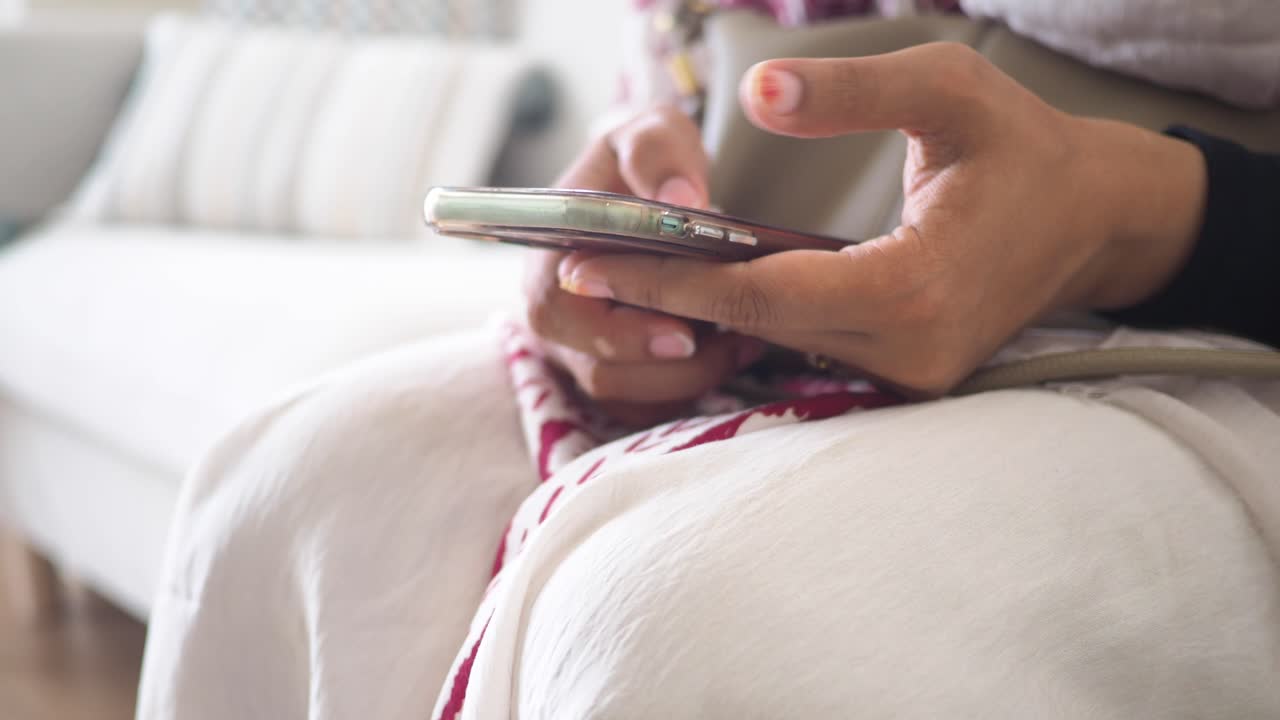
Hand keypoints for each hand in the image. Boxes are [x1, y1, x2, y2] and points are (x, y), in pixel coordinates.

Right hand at [525, 106, 764, 425]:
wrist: (651, 186)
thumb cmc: (644, 159)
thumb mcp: (650, 132)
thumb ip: (658, 153)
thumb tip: (680, 201)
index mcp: (548, 258)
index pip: (557, 316)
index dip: (616, 334)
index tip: (682, 333)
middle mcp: (558, 315)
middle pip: (597, 372)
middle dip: (667, 369)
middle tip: (732, 342)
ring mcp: (584, 350)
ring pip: (627, 397)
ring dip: (689, 380)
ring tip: (744, 342)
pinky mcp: (619, 373)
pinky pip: (648, 409)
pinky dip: (691, 391)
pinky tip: (737, 352)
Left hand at [557, 43, 1206, 394]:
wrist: (1093, 218)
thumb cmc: (1025, 146)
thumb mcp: (948, 89)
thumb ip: (850, 91)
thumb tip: (755, 96)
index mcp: (916, 287)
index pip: (763, 291)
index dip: (673, 278)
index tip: (593, 263)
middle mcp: (911, 351)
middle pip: (757, 326)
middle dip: (666, 299)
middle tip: (579, 271)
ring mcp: (912, 376)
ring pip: (778, 343)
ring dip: (700, 312)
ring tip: (621, 278)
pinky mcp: (911, 378)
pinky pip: (809, 349)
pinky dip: (750, 320)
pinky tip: (698, 292)